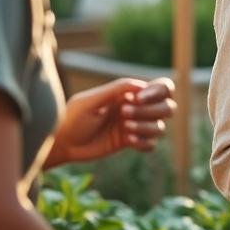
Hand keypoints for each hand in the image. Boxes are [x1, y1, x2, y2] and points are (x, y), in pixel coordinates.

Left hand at [46, 78, 175, 166]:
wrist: (62, 143)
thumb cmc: (72, 118)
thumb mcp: (91, 101)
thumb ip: (115, 90)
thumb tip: (142, 85)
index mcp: (128, 92)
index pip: (160, 87)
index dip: (156, 93)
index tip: (135, 100)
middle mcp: (135, 107)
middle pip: (167, 107)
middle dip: (151, 111)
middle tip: (124, 115)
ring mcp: (134, 126)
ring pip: (160, 127)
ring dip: (146, 128)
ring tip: (126, 130)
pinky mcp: (130, 143)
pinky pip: (151, 144)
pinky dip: (144, 143)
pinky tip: (128, 142)